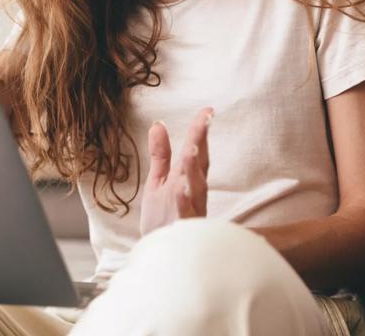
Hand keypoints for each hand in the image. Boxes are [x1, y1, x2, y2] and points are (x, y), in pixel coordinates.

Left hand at [138, 107, 213, 236]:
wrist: (161, 253)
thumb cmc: (163, 217)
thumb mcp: (159, 181)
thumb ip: (161, 154)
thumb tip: (158, 124)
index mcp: (187, 179)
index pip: (197, 151)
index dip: (200, 131)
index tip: (207, 110)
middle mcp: (192, 192)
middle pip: (199, 164)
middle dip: (201, 142)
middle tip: (205, 120)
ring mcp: (188, 209)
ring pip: (194, 187)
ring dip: (193, 168)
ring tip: (191, 149)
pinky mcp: (182, 226)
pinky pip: (184, 213)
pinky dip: (183, 200)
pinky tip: (180, 188)